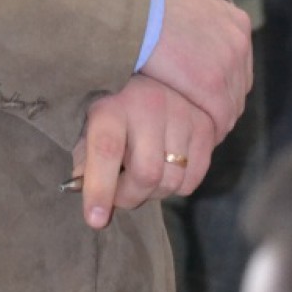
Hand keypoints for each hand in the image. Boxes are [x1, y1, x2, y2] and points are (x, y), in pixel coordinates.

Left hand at [71, 76, 214, 229]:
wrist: (154, 71)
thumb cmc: (114, 106)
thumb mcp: (90, 124)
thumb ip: (86, 162)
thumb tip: (93, 205)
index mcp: (112, 105)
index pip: (106, 149)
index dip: (100, 189)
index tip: (95, 219)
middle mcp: (149, 106)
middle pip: (146, 173)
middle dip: (129, 196)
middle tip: (119, 194)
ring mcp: (181, 114)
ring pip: (171, 180)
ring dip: (153, 193)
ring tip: (141, 178)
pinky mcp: (204, 126)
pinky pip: (192, 180)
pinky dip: (176, 187)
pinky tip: (164, 170)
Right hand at [142, 0, 252, 141]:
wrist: (131, 5)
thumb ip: (196, 9)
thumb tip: (189, 15)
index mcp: (235, 20)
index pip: (238, 60)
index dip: (221, 79)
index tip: (204, 91)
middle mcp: (239, 42)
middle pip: (237, 84)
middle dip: (220, 100)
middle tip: (200, 115)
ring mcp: (228, 65)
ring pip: (231, 104)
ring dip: (214, 118)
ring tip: (195, 132)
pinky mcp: (212, 86)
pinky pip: (219, 118)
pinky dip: (209, 130)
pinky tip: (193, 138)